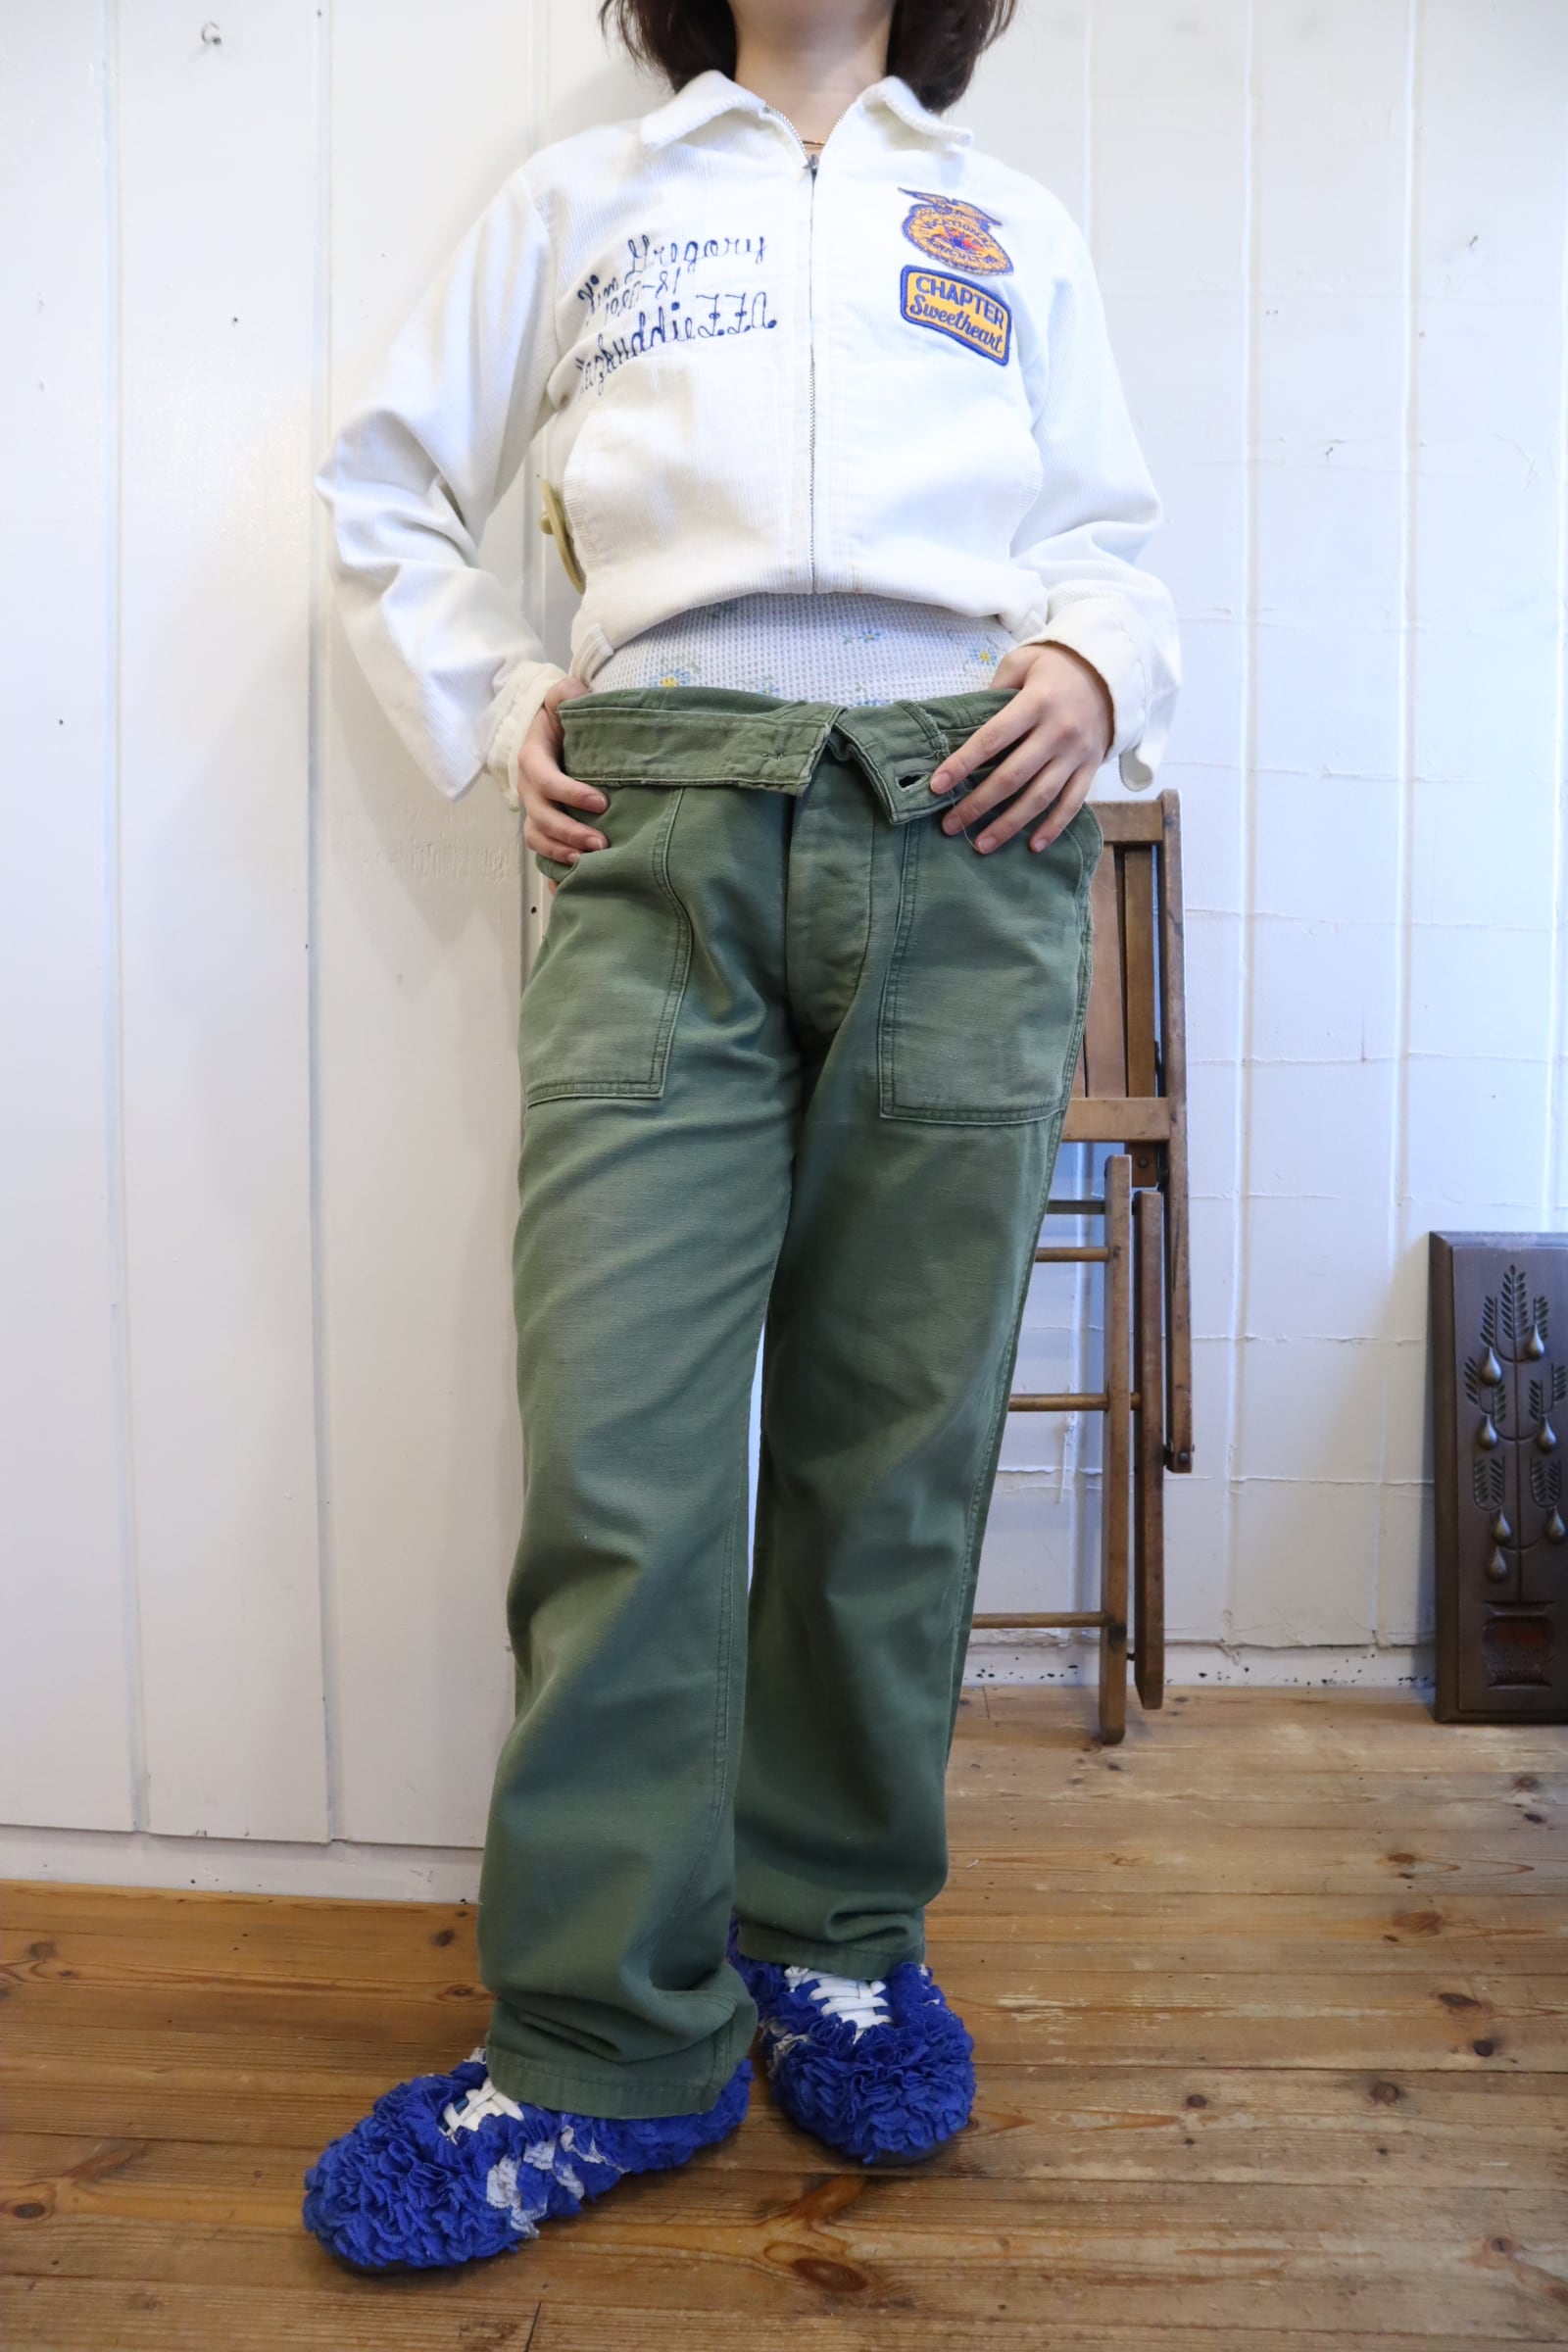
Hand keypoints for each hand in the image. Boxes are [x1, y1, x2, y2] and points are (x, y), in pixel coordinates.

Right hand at [519, 674, 603, 892]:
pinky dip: (554, 869)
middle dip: (569, 832)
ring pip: (538, 838)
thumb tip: (574, 693)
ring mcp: (534, 809)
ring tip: (589, 864)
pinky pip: (543, 850)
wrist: (548, 728)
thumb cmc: (559, 715)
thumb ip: (565, 694)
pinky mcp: (544, 823)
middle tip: (602, 843)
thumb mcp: (560, 696)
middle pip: (540, 817)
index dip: (569, 793)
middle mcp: (529, 788)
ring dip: (561, 853)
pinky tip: (570, 887)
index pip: (545, 779)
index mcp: (532, 758)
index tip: (601, 802)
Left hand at [928, 642, 1113, 852]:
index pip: (992, 739)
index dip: (962, 764)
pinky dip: (1053, 827)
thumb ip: (995, 689)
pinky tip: (1033, 847)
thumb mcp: (1024, 662)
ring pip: (1040, 798)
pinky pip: (1072, 803)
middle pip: (1012, 777)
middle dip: (977, 804)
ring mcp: (1076, 754)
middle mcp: (1057, 732)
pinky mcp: (1090, 768)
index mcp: (1036, 703)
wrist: (1111, 673)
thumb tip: (967, 722)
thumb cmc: (1057, 668)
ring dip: (1009, 825)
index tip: (936, 785)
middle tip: (950, 824)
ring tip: (981, 844)